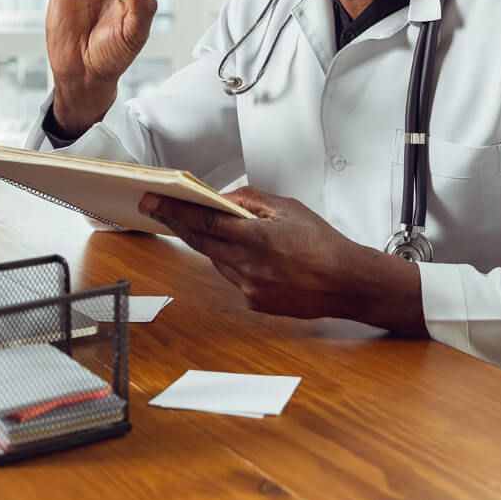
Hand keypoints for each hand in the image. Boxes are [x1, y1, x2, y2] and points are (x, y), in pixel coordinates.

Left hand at [138, 187, 426, 333]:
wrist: (346, 283)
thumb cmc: (324, 244)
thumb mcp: (289, 209)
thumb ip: (253, 201)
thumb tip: (225, 197)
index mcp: (258, 238)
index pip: (205, 220)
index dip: (175, 210)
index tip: (153, 200)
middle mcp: (250, 265)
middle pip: (201, 241)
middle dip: (177, 223)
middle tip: (158, 208)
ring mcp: (249, 287)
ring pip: (215, 260)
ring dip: (207, 243)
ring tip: (202, 225)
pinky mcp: (253, 302)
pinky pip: (232, 276)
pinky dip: (231, 262)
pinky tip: (242, 253)